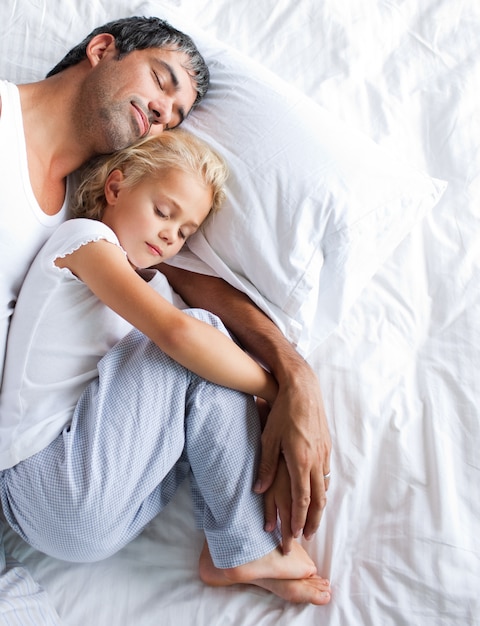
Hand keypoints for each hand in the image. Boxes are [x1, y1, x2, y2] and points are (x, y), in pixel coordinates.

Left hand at [254, 358, 330, 546]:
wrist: (303, 388)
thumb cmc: (282, 412)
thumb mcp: (268, 439)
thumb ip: (266, 466)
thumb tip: (258, 490)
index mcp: (301, 461)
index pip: (302, 499)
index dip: (299, 518)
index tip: (296, 534)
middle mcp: (316, 460)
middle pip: (318, 499)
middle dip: (313, 519)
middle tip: (308, 536)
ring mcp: (324, 452)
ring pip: (324, 486)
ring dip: (319, 505)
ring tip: (313, 518)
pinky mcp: (327, 444)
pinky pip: (326, 472)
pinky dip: (323, 486)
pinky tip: (318, 490)